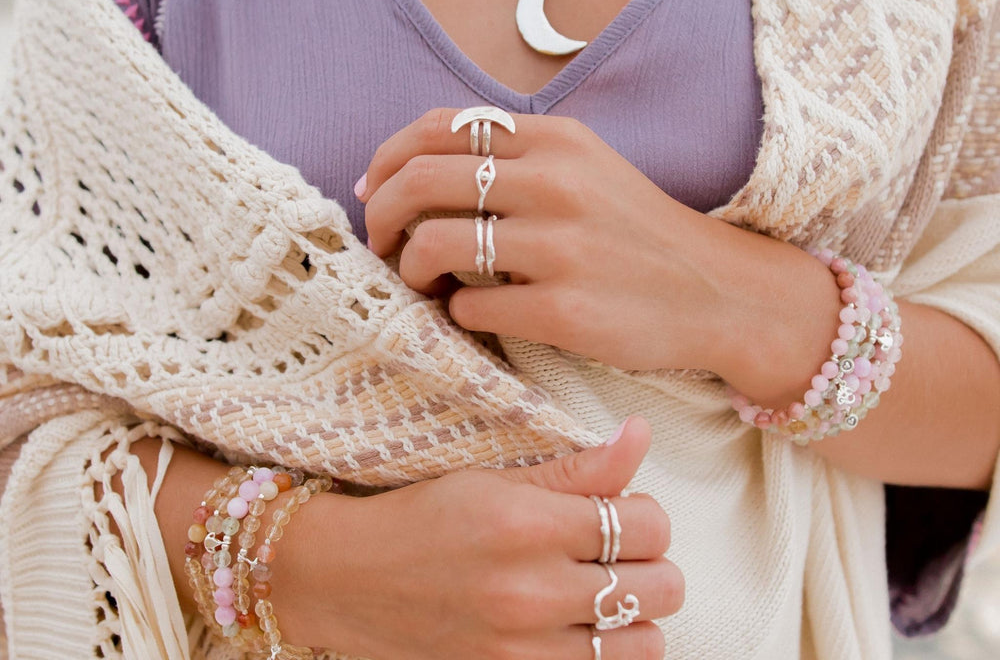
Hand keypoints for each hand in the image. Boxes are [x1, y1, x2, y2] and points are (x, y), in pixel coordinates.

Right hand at [285, 417, 681, 658]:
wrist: (348, 581)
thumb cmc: (424, 517)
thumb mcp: (496, 479)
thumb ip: (578, 467)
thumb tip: (641, 431)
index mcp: (529, 525)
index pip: (648, 523)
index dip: (646, 514)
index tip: (623, 512)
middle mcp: (532, 593)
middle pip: (662, 586)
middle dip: (651, 564)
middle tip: (617, 555)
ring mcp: (524, 651)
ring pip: (648, 644)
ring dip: (636, 617)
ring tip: (601, 596)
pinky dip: (606, 655)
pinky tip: (580, 631)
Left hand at [357, 107, 729, 370]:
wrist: (717, 292)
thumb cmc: (636, 232)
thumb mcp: (585, 168)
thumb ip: (513, 157)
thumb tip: (413, 169)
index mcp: (556, 139)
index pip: (437, 127)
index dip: (388, 157)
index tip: (375, 190)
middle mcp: (555, 182)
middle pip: (419, 180)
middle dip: (381, 215)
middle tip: (383, 242)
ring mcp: (560, 246)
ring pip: (433, 244)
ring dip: (409, 268)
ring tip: (424, 282)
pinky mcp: (565, 309)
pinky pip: (469, 306)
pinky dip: (454, 311)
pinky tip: (474, 313)